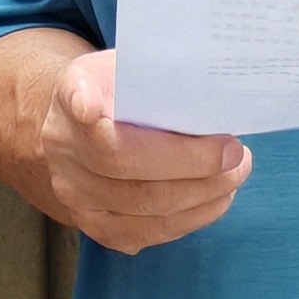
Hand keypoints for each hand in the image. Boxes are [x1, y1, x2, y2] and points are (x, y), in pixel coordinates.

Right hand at [36, 48, 249, 253]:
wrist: (83, 133)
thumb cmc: (119, 93)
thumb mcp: (126, 66)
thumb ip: (152, 73)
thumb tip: (204, 91)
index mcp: (70, 98)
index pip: (77, 103)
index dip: (83, 105)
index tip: (90, 107)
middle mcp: (62, 150)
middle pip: (124, 164)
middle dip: (192, 163)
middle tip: (236, 153)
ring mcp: (75, 195)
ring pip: (143, 206)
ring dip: (202, 194)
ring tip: (235, 175)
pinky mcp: (97, 228)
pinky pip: (147, 233)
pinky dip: (191, 218)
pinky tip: (215, 199)